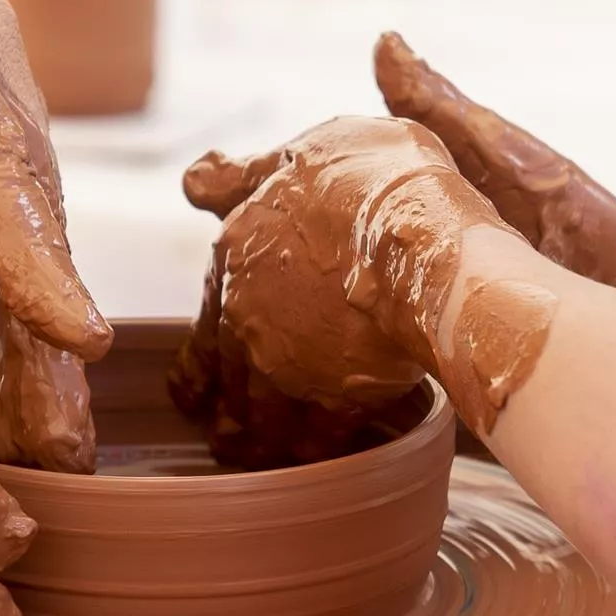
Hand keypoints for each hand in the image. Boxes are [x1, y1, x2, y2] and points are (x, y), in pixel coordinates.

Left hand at [174, 116, 512, 467]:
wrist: (421, 230)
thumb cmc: (367, 177)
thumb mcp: (295, 155)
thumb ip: (242, 176)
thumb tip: (194, 181)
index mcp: (232, 262)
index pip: (201, 334)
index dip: (199, 371)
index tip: (196, 396)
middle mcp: (245, 321)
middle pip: (229, 388)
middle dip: (231, 418)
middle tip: (233, 443)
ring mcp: (286, 364)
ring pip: (264, 421)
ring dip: (266, 443)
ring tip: (273, 460)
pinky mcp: (335, 396)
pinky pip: (319, 438)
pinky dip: (321, 449)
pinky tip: (328, 455)